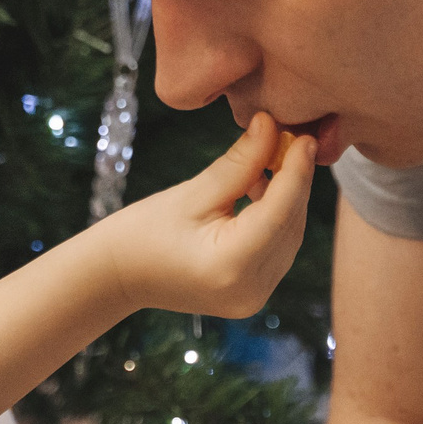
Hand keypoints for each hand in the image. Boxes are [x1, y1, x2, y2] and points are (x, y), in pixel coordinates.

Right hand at [88, 113, 315, 317]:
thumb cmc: (142, 232)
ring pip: (289, 237)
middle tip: (292, 138)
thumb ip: (239, 162)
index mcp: (231, 266)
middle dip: (295, 181)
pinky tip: (262, 188)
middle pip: (290, 225)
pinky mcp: (252, 295)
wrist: (117, 275)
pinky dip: (277, 218)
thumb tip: (271, 125)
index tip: (305, 136)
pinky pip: (277, 249)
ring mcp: (253, 298)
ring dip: (287, 198)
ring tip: (272, 159)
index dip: (297, 170)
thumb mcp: (192, 192)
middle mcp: (251, 290)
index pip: (279, 211)